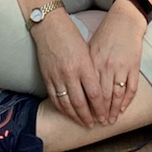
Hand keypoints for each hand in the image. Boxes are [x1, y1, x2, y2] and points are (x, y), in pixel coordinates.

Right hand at [33, 11, 104, 126]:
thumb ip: (92, 70)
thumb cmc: (71, 35)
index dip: (100, 109)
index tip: (104, 117)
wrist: (49, 26)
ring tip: (83, 123)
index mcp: (84, 65)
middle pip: (81, 103)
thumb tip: (99, 91)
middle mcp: (70, 73)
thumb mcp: (87, 51)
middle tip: (95, 125)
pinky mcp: (46, 77)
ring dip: (75, 116)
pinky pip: (55, 98)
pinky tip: (67, 113)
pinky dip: (62, 109)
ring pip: (67, 104)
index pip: (95, 94)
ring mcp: (56, 77)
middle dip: (89, 116)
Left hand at [89, 3, 146, 124]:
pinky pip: (131, 88)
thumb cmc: (105, 34)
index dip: (87, 106)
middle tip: (98, 124)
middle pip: (102, 96)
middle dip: (100, 112)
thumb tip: (75, 85)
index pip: (88, 91)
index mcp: (93, 62)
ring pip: (116, 95)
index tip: (85, 116)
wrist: (125, 20)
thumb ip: (85, 67)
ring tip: (111, 120)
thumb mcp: (90, 48)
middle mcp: (106, 66)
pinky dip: (127, 101)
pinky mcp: (134, 66)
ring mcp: (121, 67)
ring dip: (113, 110)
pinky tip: (122, 108)